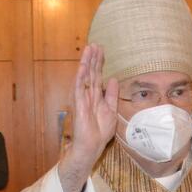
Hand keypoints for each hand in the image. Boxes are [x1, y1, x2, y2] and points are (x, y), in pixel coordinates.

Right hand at [60, 44, 118, 191]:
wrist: (92, 147)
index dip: (99, 63)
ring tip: (88, 49)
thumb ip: (111, 95)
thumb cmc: (100, 132)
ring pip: (84, 77)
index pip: (97, 76)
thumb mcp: (111, 110)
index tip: (101, 50)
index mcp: (96, 97)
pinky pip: (79, 88)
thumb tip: (113, 79)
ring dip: (86, 63)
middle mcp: (89, 95)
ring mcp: (83, 99)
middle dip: (93, 59)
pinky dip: (80, 77)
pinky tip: (82, 66)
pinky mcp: (79, 105)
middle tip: (95, 44)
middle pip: (91, 73)